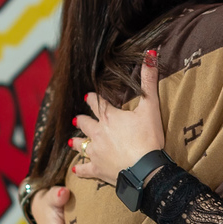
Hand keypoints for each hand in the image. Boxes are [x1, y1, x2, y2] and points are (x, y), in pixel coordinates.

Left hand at [73, 50, 164, 185]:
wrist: (144, 169)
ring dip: (76, 141)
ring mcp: (95, 151)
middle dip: (82, 119)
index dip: (92, 98)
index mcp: (109, 116)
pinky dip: (81, 169)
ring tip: (71, 140)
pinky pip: (85, 169)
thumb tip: (151, 53)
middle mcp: (97, 132)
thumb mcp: (151, 107)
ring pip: (80, 144)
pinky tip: (76, 169)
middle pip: (85, 123)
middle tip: (78, 118)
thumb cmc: (148, 138)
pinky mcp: (97, 169)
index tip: (88, 96)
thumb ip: (149, 80)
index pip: (96, 103)